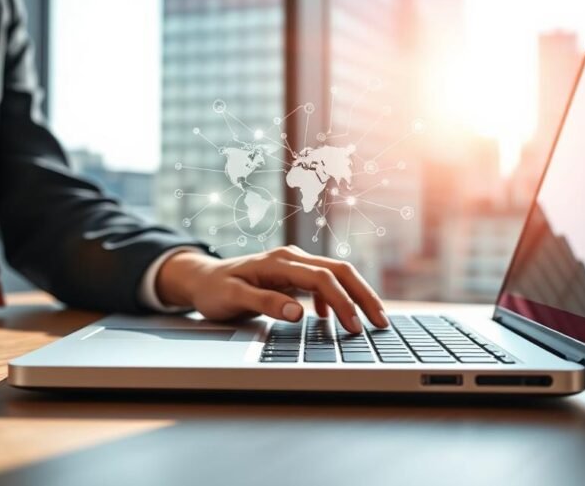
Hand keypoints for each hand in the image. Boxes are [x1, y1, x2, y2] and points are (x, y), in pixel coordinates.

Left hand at [155, 246, 387, 332]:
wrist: (202, 279)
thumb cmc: (215, 290)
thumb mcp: (233, 299)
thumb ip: (265, 304)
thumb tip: (297, 313)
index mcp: (279, 262)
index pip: (322, 278)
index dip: (342, 302)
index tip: (355, 327)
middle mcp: (291, 258)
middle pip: (339, 271)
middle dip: (363, 295)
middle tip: (381, 322)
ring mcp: (294, 265)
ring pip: (336, 275)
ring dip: (356, 296)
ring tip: (371, 322)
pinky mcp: (294, 275)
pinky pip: (325, 283)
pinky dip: (337, 299)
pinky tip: (335, 321)